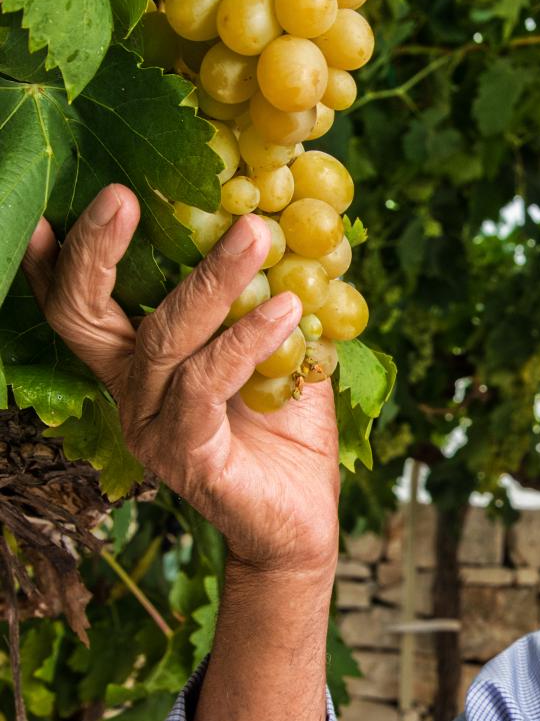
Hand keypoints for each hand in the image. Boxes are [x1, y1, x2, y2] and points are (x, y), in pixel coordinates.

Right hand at [21, 184, 340, 575]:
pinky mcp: (186, 455)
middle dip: (98, 251)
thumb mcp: (279, 357)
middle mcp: (130, 395)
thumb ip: (269, 303)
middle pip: (85, 315)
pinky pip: (206, 384)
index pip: (81, 309)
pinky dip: (247, 339)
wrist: (300, 525)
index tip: (58, 204)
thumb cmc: (284, 436)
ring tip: (256, 234)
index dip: (61, 260)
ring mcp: (151, 427)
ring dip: (211, 280)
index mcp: (139, 368)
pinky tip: (287, 308)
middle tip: (122, 195)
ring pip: (162, 339)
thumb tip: (293, 232)